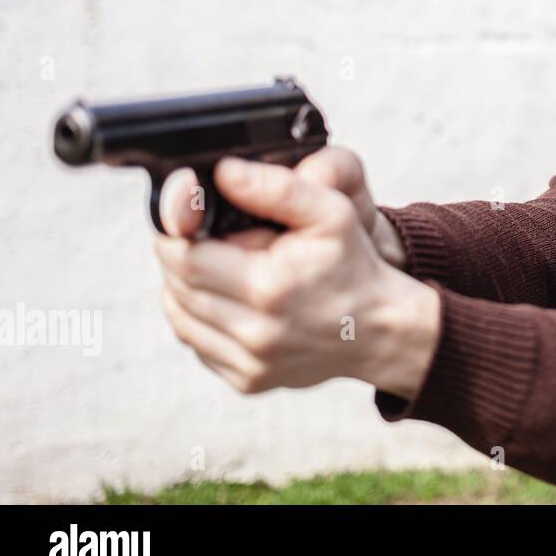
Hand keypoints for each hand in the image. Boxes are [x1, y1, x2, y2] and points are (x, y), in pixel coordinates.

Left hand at [153, 155, 439, 397]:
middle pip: (176, 288)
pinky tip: (229, 301)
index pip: (184, 258)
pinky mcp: (247, 382)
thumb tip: (222, 173)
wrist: (380, 329)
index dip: (176, 234)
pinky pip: (199, 345)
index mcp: (267, 287)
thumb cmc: (353, 266)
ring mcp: (250, 363)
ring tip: (215, 268)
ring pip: (181, 319)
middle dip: (179, 258)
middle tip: (203, 240)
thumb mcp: (330, 212)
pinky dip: (202, 321)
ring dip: (184, 289)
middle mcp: (254, 333)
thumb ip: (276, 186)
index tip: (188, 221)